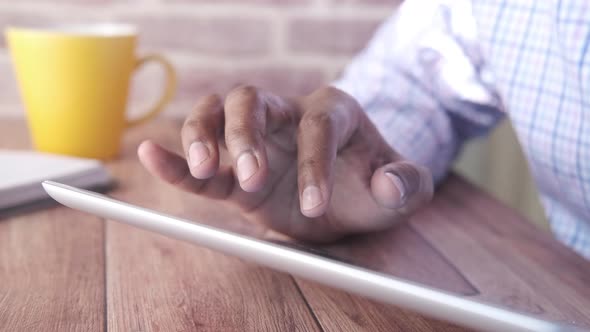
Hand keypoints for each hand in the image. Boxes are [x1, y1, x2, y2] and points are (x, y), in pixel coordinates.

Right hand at [138, 86, 432, 241]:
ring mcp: (256, 142)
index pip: (316, 127)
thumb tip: (388, 182)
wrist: (349, 203)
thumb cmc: (373, 189)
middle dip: (246, 135)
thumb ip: (408, 183)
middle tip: (252, 177)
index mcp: (331, 112)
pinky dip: (175, 159)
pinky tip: (153, 156)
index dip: (314, 164)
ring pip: (216, 116)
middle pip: (251, 102)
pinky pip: (200, 161)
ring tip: (205, 168)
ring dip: (204, 136)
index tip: (314, 205)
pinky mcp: (234, 173)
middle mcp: (287, 117)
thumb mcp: (402, 191)